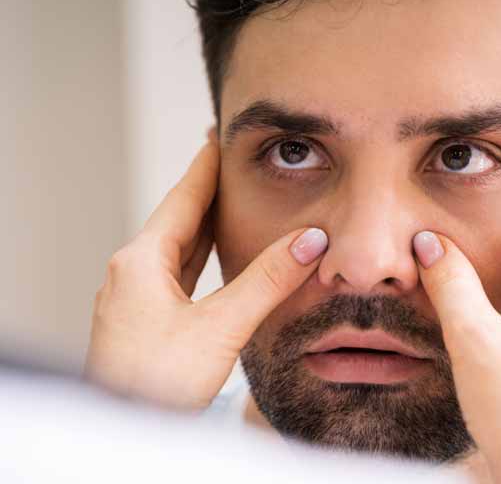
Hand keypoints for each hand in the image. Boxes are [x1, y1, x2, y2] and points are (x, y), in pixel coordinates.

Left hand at [83, 140, 328, 409]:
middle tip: (230, 164)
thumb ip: (268, 280)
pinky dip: (198, 259)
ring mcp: (134, 298)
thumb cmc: (156, 383)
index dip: (206, 166)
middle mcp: (132, 272)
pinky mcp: (143, 322)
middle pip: (177, 219)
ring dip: (203, 225)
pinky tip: (213, 263)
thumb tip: (310, 240)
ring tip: (228, 204)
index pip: (182, 198)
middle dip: (206, 191)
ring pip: (176, 249)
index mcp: (142, 261)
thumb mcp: (221, 327)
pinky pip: (175, 276)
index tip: (219, 134)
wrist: (122, 433)